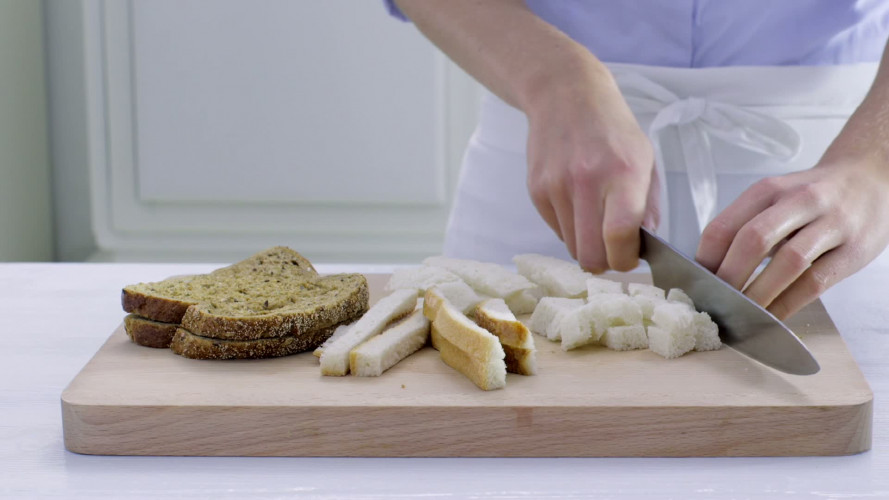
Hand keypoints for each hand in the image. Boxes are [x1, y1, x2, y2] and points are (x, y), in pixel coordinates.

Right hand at [525, 66, 658, 272]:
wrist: (565, 95)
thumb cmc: (611, 129)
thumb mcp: (644, 158)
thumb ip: (648, 206)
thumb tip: (645, 246)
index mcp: (623, 172)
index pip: (619, 236)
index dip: (626, 260)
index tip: (631, 257)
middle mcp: (586, 181)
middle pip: (590, 254)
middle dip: (605, 262)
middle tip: (613, 250)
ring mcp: (556, 187)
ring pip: (571, 247)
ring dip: (586, 245)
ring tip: (595, 221)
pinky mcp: (536, 190)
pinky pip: (556, 230)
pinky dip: (569, 228)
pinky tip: (577, 203)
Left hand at [696, 154, 888, 319]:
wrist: (872, 178)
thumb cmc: (813, 197)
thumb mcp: (776, 198)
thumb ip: (746, 226)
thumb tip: (708, 271)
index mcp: (769, 190)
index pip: (724, 226)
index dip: (705, 260)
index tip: (694, 284)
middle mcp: (799, 200)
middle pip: (753, 240)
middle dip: (728, 278)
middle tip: (714, 304)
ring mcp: (831, 223)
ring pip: (788, 262)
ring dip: (759, 294)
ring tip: (740, 315)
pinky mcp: (854, 249)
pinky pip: (815, 282)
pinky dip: (789, 304)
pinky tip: (772, 318)